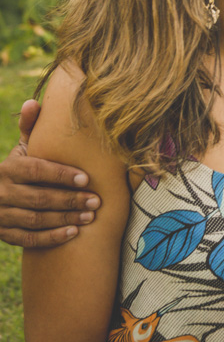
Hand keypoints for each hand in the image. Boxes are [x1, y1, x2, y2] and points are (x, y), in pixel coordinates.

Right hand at [0, 99, 99, 247]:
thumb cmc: (17, 169)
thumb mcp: (21, 150)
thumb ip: (31, 129)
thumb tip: (33, 102)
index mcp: (9, 168)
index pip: (38, 171)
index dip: (62, 175)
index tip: (86, 179)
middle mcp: (1, 191)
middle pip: (40, 197)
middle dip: (70, 200)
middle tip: (97, 201)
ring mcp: (0, 215)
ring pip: (35, 219)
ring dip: (65, 218)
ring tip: (90, 217)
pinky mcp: (3, 234)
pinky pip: (28, 239)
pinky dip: (51, 238)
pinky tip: (72, 233)